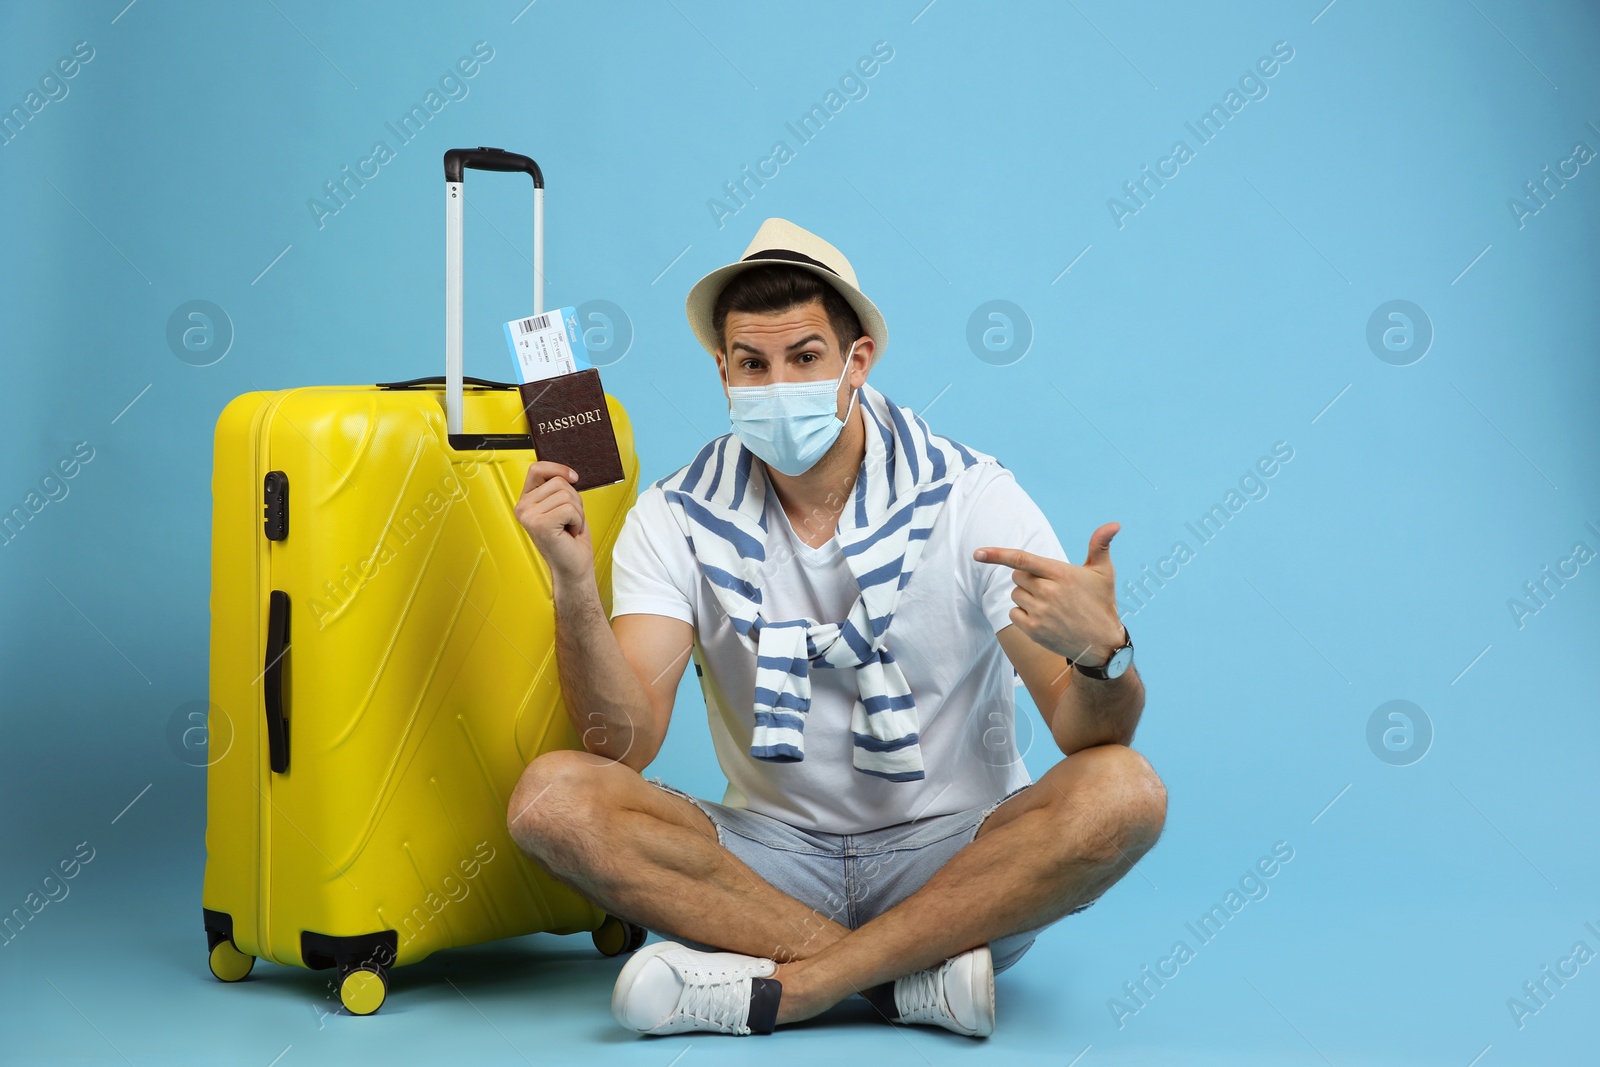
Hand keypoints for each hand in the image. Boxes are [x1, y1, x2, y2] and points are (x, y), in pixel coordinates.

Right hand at [515, 461, 593, 585]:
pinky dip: (577, 521)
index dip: (558, 469)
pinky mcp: (539, 524)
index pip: (537, 469)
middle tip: (569, 520)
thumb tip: (567, 473)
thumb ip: (559, 488)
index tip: (573, 478)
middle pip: (558, 482)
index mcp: (526, 500)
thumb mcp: (563, 506)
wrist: (574, 566)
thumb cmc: (570, 539)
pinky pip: (569, 508)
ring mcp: (529, 516)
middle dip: (574, 500)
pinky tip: (569, 532)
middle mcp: (522, 508)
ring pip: (566, 495)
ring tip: (568, 527)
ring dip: (576, 512)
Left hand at [974, 521, 1123, 666]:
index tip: (977, 553)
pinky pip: (1013, 613)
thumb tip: (1114, 524)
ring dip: (1026, 596)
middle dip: (1028, 579)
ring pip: (1016, 594)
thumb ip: (1100, 545)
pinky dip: (1023, 613)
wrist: (1102, 644)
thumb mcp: (1104, 573)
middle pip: (1017, 576)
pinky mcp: (1033, 630)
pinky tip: (1042, 617)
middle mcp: (1048, 592)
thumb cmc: (1101, 603)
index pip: (1022, 560)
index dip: (997, 554)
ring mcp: (1039, 612)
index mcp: (1061, 573)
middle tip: (1050, 588)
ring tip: (1050, 605)